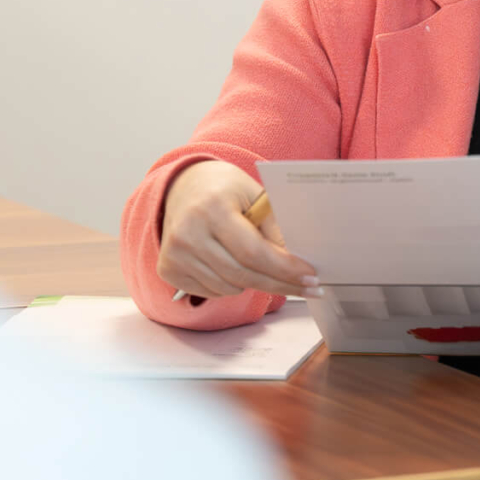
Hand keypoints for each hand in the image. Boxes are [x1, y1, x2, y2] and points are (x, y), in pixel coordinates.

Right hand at [156, 159, 317, 300]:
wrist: (182, 187)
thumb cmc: (224, 190)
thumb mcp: (254, 195)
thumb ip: (275, 227)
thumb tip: (300, 263)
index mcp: (212, 208)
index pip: (253, 252)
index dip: (284, 269)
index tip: (310, 277)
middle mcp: (187, 232)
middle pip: (243, 275)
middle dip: (280, 284)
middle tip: (307, 288)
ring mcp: (174, 254)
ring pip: (229, 288)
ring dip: (253, 282)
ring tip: (260, 264)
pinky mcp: (168, 269)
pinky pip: (212, 292)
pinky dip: (230, 285)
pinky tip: (231, 265)